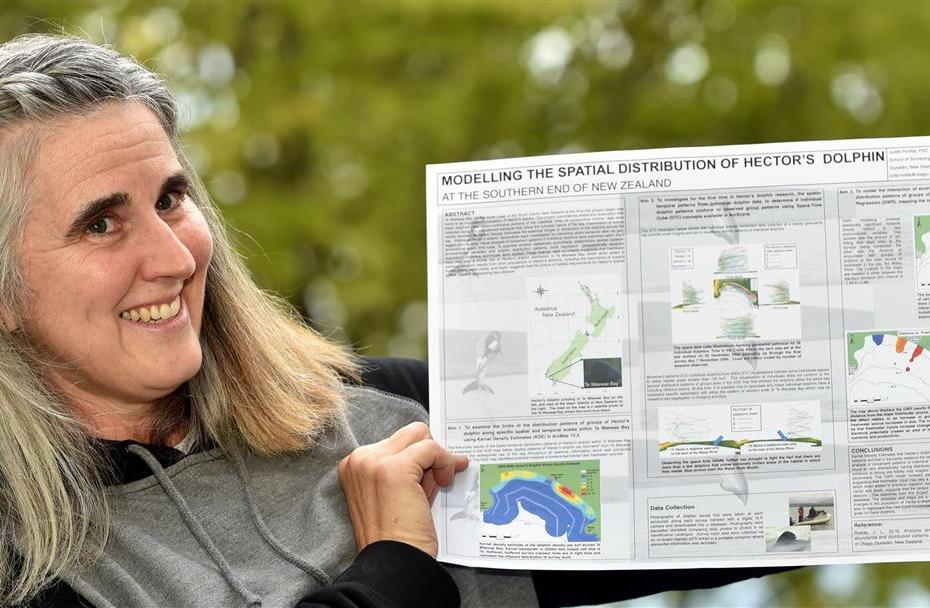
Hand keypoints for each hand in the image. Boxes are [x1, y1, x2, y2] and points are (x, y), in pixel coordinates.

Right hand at [338, 421, 467, 556]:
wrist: (393, 565)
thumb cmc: (397, 538)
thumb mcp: (399, 495)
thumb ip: (412, 471)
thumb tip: (440, 455)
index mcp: (355, 465)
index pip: (397, 443)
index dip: (419, 459)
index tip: (431, 476)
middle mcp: (359, 459)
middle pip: (409, 433)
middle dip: (428, 455)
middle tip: (436, 482)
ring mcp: (374, 462)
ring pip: (421, 435)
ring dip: (436, 459)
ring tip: (438, 486)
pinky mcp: (394, 469)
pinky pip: (432, 449)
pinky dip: (445, 463)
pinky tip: (445, 484)